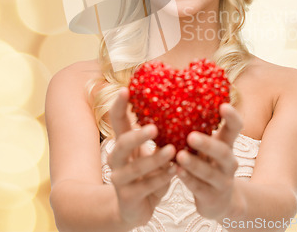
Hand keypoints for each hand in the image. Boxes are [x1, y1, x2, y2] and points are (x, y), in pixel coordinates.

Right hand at [108, 88, 175, 226]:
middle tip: (154, 127)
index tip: (127, 89)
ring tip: (172, 150)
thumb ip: (159, 135)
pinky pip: (145, 186)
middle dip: (137, 135)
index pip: (117, 120)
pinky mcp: (127, 197)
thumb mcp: (151, 152)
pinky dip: (161, 178)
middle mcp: (117, 159)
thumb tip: (179, 104)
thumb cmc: (148, 173)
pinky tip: (175, 170)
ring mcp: (120, 179)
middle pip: (121, 143)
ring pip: (135, 167)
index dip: (119, 105)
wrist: (135, 209)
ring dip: (155, 158)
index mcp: (123, 143)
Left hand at [175, 103, 242, 219]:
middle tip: (191, 136)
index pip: (235, 128)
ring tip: (180, 156)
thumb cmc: (207, 164)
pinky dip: (188, 179)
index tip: (223, 105)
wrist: (220, 201)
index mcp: (227, 144)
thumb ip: (196, 130)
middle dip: (208, 144)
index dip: (232, 117)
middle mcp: (228, 162)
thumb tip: (171, 102)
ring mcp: (223, 181)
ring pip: (210, 173)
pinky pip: (200, 188)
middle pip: (223, 152)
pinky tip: (177, 172)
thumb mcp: (207, 148)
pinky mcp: (212, 197)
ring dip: (194, 164)